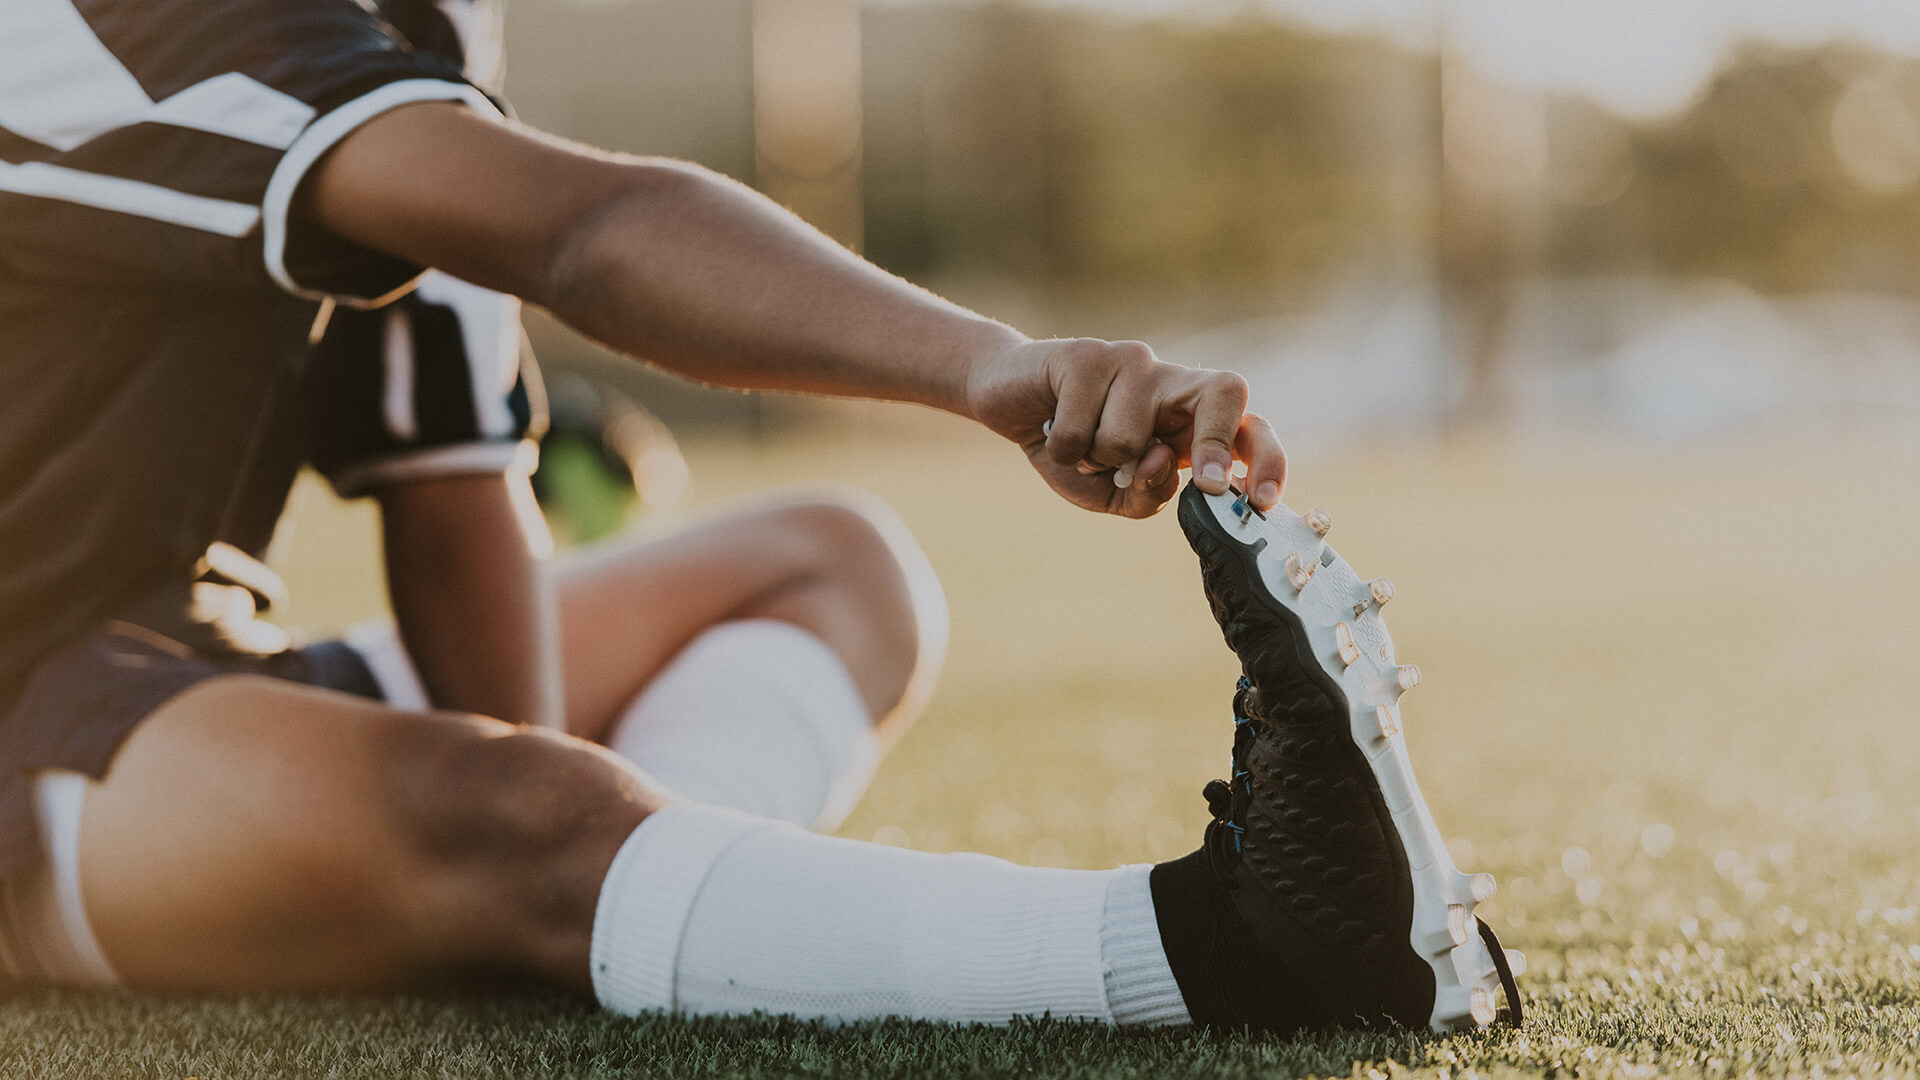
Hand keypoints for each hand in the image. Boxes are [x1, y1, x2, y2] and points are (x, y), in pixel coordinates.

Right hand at [964, 337, 1286, 518]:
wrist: (1009, 402)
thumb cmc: (1073, 449)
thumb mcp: (1111, 493)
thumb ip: (1145, 494)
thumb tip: (1165, 468)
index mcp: (1191, 417)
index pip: (1249, 428)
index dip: (1267, 460)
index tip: (1263, 499)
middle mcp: (1171, 381)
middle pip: (1223, 393)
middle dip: (1216, 443)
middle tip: (1203, 483)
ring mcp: (1133, 361)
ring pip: (1129, 438)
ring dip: (1094, 461)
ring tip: (1078, 446)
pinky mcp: (1088, 354)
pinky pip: (1079, 429)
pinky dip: (1061, 449)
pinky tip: (1049, 427)